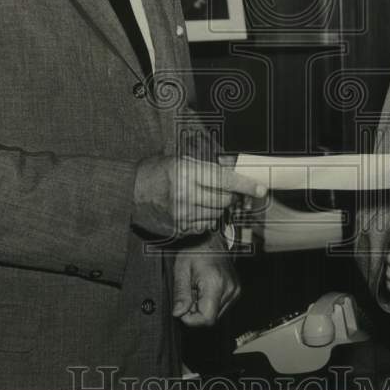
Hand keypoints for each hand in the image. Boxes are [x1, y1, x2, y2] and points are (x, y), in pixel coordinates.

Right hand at [133, 156, 266, 237]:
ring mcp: (182, 214)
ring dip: (218, 208)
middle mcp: (185, 194)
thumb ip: (206, 167)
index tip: (261, 189)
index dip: (246, 185)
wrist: (128, 193)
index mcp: (187, 172)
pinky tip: (196, 210)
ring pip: (216, 215)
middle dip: (231, 197)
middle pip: (224, 200)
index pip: (225, 179)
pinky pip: (204, 226)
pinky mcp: (178, 228)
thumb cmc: (156, 172)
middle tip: (229, 192)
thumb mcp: (180, 161)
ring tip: (205, 198)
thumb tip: (233, 170)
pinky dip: (206, 218)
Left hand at [172, 248, 239, 325]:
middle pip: (211, 318)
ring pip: (216, 314)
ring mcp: (235, 290)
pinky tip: (205, 288)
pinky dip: (210, 302)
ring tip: (197, 288)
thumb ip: (180, 293)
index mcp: (215, 283)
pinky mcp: (236, 290)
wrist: (211, 238)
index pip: (206, 319)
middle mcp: (229, 289)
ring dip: (203, 307)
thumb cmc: (195, 250)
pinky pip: (221, 307)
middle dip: (196, 311)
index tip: (182, 307)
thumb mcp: (181, 269)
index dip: (191, 319)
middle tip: (189, 293)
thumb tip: (178, 313)